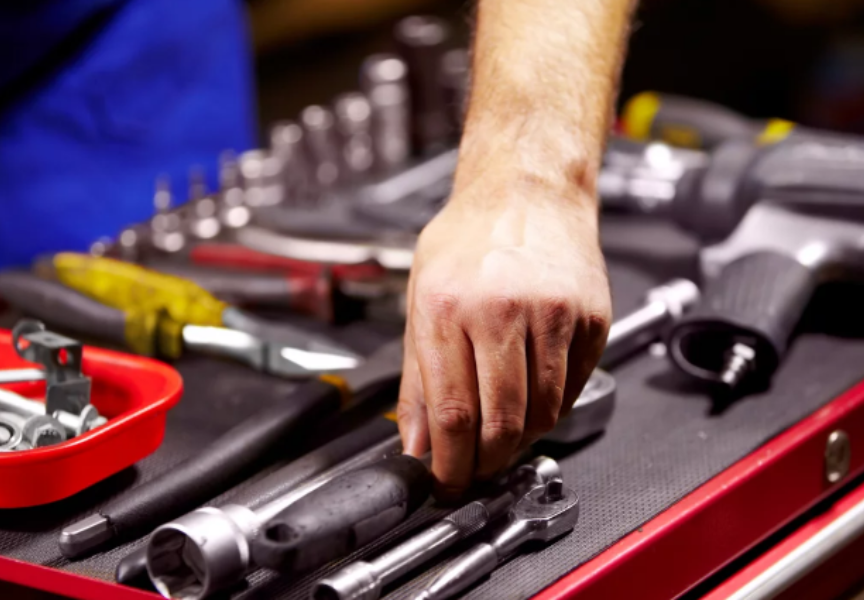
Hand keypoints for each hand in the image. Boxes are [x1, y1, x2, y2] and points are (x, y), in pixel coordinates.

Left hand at [397, 177, 611, 496]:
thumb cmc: (470, 238)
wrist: (528, 189)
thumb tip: (418, 442)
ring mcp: (553, 312)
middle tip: (477, 468)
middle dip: (486, 462)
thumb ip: (417, 377)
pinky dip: (552, 406)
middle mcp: (501, 308)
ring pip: (543, 413)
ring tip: (503, 431)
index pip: (452, 413)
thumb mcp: (421, 298)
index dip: (451, 464)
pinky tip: (532, 393)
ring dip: (521, 438)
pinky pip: (574, 387)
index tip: (449, 482)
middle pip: (501, 423)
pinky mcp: (591, 317)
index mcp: (447, 306)